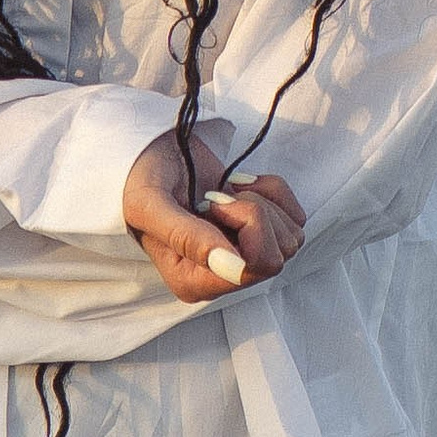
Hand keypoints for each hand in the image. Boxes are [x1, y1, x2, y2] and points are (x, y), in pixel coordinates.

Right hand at [123, 136, 306, 305]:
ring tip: (226, 191)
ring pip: (291, 238)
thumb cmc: (141, 181)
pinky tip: (240, 185)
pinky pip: (295, 217)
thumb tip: (236, 268)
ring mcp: (245, 254)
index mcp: (193, 282)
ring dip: (263, 201)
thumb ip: (187, 237)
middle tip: (217, 196)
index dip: (245, 227)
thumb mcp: (150, 205)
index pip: (253, 269)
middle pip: (278, 255)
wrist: (152, 154)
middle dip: (255, 213)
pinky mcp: (262, 230)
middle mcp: (223, 275)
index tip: (210, 203)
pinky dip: (274, 191)